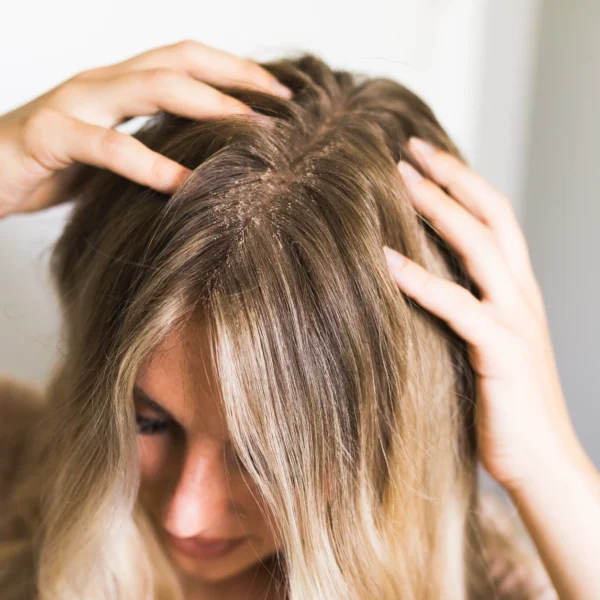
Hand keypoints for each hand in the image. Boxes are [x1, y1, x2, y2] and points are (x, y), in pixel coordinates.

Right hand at [0, 39, 291, 218]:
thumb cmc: (55, 166)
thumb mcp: (117, 153)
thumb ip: (155, 146)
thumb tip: (212, 165)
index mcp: (120, 84)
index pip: (188, 60)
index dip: (236, 69)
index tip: (281, 95)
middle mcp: (102, 82)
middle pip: (179, 61)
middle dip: (236, 80)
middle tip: (281, 107)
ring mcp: (75, 103)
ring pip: (149, 87)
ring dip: (208, 106)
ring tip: (252, 132)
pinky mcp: (50, 135)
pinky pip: (106, 145)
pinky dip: (149, 163)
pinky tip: (183, 183)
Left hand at [383, 137, 582, 493]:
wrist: (540, 463)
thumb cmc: (503, 403)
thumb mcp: (484, 343)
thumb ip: (463, 307)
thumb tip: (415, 278)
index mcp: (517, 290)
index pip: (494, 219)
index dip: (463, 182)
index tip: (424, 155)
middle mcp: (522, 295)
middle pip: (492, 217)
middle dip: (452, 178)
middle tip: (410, 147)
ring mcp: (516, 321)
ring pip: (480, 248)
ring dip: (437, 210)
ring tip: (398, 180)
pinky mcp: (502, 352)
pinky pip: (458, 306)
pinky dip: (421, 280)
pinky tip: (386, 260)